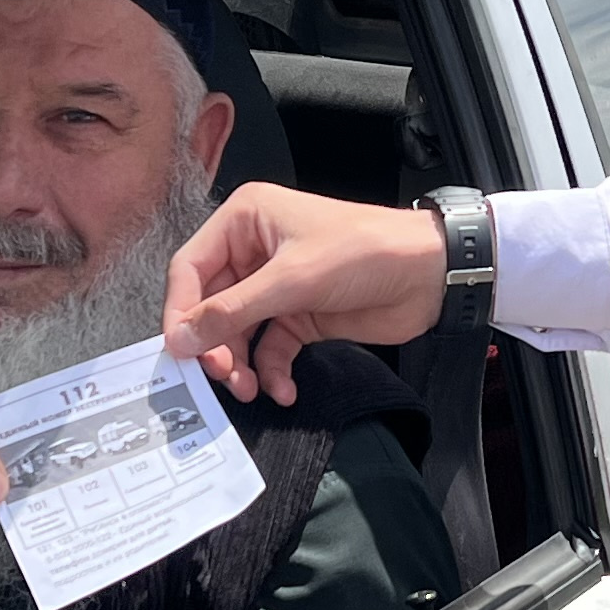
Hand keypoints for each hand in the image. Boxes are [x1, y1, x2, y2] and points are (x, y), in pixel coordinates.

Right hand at [164, 182, 448, 405]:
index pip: (190, 269)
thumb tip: (181, 339)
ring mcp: (276, 286)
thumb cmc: (365, 252)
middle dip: (215, 345)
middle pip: (211, 307)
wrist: (428, 274)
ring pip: (237, 333)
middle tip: (223, 376)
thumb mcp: (292, 280)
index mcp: (245, 220)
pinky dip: (271, 372)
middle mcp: (254, 250)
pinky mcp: (299, 315)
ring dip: (240, 365)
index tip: (180, 351)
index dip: (180, 311)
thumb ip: (233, 312)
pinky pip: (269, 349)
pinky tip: (282, 389)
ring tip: (249, 389)